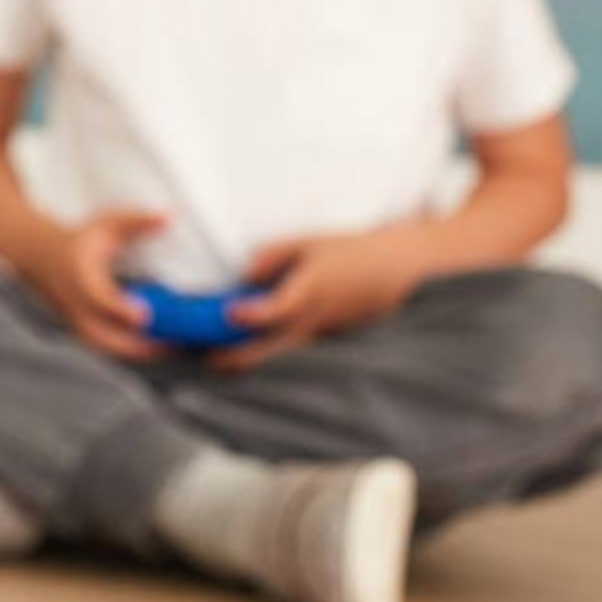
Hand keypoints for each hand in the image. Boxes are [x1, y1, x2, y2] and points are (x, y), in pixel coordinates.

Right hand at [22, 208, 167, 361]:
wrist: (40, 256)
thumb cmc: (79, 238)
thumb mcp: (105, 224)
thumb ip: (136, 221)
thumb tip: (168, 217)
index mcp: (80, 277)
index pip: (99, 299)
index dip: (120, 310)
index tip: (144, 317)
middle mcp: (76, 305)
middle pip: (104, 337)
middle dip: (138, 345)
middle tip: (174, 343)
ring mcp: (77, 322)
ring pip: (108, 348)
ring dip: (139, 352)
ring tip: (174, 348)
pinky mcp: (82, 331)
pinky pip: (108, 349)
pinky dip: (132, 352)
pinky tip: (159, 347)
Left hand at [214, 224, 428, 371]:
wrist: (394, 273)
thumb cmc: (348, 253)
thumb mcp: (309, 242)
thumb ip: (273, 255)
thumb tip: (243, 274)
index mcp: (311, 291)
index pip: (278, 310)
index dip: (252, 314)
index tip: (229, 310)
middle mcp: (313, 320)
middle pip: (270, 349)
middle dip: (236, 357)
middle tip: (207, 358)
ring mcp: (317, 336)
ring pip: (277, 356)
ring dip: (246, 359)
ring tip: (215, 358)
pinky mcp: (319, 341)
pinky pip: (287, 352)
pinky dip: (264, 354)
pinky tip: (241, 350)